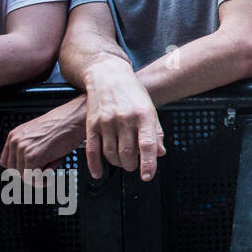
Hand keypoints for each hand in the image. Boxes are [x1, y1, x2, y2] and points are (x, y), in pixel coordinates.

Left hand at [0, 99, 86, 174]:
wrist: (76, 119)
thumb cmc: (64, 126)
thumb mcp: (40, 135)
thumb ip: (30, 148)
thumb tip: (30, 167)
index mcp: (15, 135)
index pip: (7, 162)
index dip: (20, 168)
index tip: (31, 171)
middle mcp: (15, 141)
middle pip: (14, 171)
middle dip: (31, 172)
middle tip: (45, 169)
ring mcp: (22, 149)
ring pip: (24, 176)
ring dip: (39, 175)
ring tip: (52, 164)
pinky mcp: (32, 156)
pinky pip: (33, 178)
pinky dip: (42, 180)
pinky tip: (51, 173)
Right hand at [82, 66, 165, 180]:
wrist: (109, 76)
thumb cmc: (132, 93)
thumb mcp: (150, 109)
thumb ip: (155, 132)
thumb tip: (159, 154)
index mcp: (143, 115)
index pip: (147, 144)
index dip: (148, 163)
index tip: (147, 176)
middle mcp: (125, 118)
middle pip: (127, 153)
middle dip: (132, 165)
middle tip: (134, 165)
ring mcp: (106, 122)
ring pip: (110, 154)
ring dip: (117, 164)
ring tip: (123, 161)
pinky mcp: (92, 124)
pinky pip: (92, 150)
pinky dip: (95, 165)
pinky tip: (98, 172)